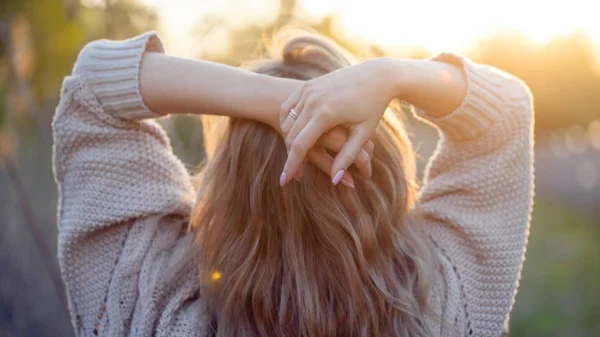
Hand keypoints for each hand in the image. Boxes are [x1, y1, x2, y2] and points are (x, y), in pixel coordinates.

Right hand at [279, 58, 395, 185]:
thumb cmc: (373, 106)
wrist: (376, 74)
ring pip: (288, 122)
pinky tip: (292, 135)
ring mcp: (308, 91)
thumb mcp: (363, 132)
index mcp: (326, 113)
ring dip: (288, 140)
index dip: (291, 165)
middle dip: (288, 156)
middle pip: (291, 135)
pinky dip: (287, 122)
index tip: (284, 181)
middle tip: (288, 175)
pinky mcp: (308, 86)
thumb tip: (334, 180)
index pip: (300, 145)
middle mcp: (313, 100)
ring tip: (293, 156)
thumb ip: (347, 156)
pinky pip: (289, 108)